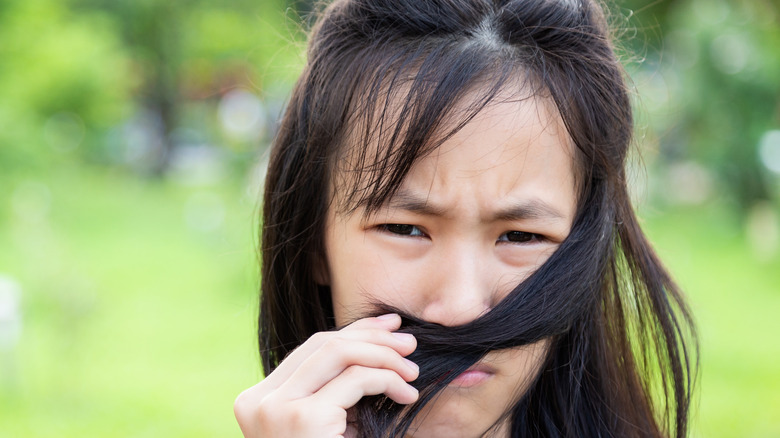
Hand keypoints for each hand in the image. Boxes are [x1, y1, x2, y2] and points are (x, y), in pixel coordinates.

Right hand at [233, 313, 418, 437]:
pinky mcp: (302, 419)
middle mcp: (259, 401)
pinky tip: (408, 394)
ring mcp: (276, 410)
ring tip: (412, 369)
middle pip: (322, 344)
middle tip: (409, 341)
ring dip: (384, 355)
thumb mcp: (328, 426)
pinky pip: (357, 380)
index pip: (309, 349)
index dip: (353, 332)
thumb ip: (335, 389)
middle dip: (371, 336)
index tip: (388, 325)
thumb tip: (378, 338)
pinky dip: (388, 379)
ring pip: (339, 353)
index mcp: (258, 401)